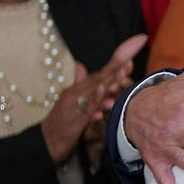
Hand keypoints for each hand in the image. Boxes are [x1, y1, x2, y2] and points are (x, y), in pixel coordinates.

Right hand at [42, 34, 146, 164]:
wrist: (43, 143)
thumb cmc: (62, 123)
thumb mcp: (72, 102)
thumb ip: (80, 83)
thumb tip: (81, 64)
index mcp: (81, 88)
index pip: (105, 70)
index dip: (122, 56)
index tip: (140, 40)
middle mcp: (77, 93)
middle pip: (101, 77)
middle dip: (119, 65)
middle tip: (136, 52)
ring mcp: (74, 107)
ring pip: (94, 93)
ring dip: (109, 83)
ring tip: (125, 74)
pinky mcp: (73, 123)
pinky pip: (85, 114)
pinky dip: (93, 108)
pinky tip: (103, 106)